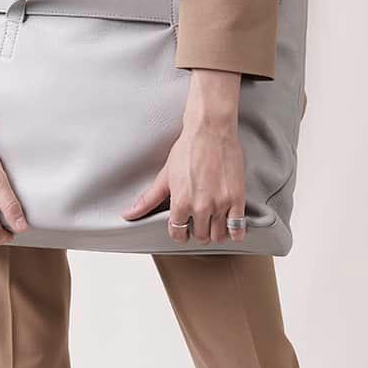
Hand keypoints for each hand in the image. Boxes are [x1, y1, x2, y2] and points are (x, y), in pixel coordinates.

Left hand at [121, 69, 246, 244]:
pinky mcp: (237, 198)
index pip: (178, 234)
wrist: (210, 130)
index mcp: (180, 202)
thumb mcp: (165, 175)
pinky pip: (238, 228)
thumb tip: (129, 214)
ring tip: (214, 221)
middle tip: (199, 221)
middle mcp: (200, 206)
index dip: (180, 233)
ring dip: (216, 232)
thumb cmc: (188, 149)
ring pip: (219, 236)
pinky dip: (235, 231)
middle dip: (198, 231)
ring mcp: (220, 204)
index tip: (184, 228)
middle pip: (200, 236)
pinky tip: (230, 224)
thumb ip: (148, 199)